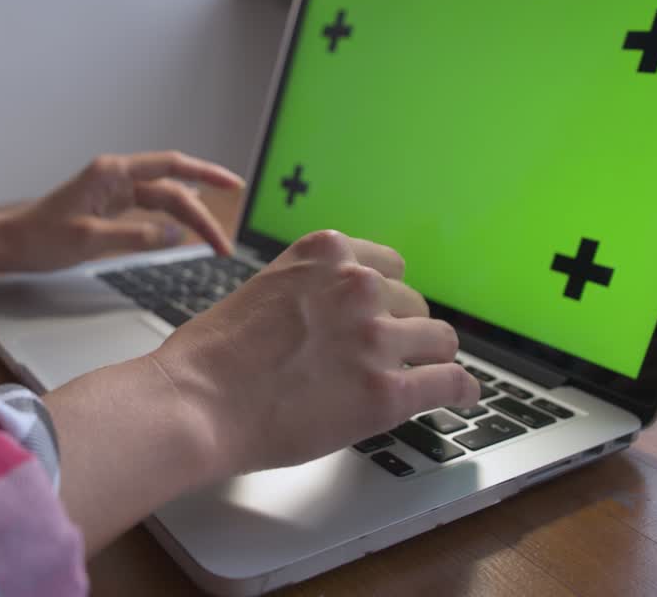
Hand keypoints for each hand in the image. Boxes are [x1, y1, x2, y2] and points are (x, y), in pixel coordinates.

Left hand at [0, 151, 244, 272]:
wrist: (9, 243)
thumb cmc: (40, 239)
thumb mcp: (89, 240)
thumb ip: (135, 236)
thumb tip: (176, 235)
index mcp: (112, 174)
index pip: (171, 167)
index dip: (206, 174)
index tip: (235, 184)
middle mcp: (116, 177)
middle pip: (172, 190)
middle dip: (202, 215)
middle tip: (224, 246)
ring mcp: (113, 191)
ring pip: (163, 201)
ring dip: (189, 219)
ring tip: (213, 243)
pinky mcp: (109, 207)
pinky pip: (149, 209)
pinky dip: (170, 220)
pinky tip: (186, 228)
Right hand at [152, 230, 479, 476]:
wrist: (195, 401)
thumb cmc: (209, 356)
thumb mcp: (260, 290)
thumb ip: (305, 292)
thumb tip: (326, 318)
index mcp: (324, 254)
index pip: (386, 266)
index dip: (384, 297)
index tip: (383, 314)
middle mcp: (356, 287)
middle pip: (413, 303)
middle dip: (401, 329)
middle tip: (384, 356)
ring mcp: (374, 339)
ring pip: (439, 341)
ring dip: (429, 358)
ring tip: (424, 376)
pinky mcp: (385, 392)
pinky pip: (451, 383)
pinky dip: (461, 391)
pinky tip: (460, 396)